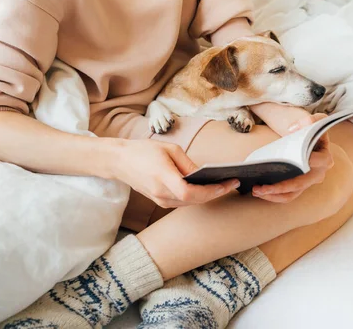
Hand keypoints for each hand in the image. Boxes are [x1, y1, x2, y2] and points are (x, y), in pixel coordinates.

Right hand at [109, 139, 239, 207]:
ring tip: (225, 184)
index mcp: (163, 177)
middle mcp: (161, 193)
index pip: (190, 192)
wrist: (120, 161)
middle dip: (216, 193)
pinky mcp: (160, 201)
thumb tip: (204, 174)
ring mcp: (160, 200)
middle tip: (233, 182)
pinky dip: (197, 196)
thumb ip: (188, 164)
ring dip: (208, 196)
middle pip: (194, 200)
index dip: (211, 191)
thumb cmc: (144, 151)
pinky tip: (208, 188)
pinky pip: (183, 202)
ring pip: (190, 203)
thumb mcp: (169, 149)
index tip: (227, 183)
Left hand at [251, 113, 333, 202]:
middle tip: (260, 187)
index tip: (292, 162)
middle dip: (279, 187)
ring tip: (255, 191)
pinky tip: (259, 192)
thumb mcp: (315, 121)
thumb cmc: (311, 131)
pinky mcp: (298, 188)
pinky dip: (273, 196)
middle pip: (299, 184)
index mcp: (325, 158)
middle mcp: (318, 174)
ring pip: (291, 194)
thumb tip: (292, 129)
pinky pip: (286, 196)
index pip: (318, 161)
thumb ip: (309, 120)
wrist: (308, 140)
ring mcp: (307, 183)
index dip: (308, 162)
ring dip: (273, 195)